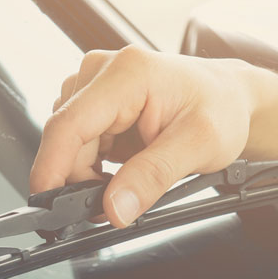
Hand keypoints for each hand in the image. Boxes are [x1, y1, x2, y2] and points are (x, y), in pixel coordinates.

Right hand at [29, 47, 256, 226]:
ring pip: (68, 145)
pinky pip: (77, 143)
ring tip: (130, 177)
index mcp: (128, 74)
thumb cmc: (220, 109)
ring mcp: (94, 85)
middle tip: (116, 204)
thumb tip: (114, 208)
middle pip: (66, 140)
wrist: (230, 98)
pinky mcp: (94, 101)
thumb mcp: (198, 147)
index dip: (51, 168)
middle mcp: (103, 71)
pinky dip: (93, 165)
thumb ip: (153, 178)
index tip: (47, 204)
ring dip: (89, 173)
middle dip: (82, 180)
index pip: (69, 124)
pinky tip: (122, 166)